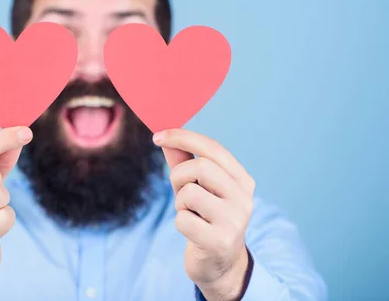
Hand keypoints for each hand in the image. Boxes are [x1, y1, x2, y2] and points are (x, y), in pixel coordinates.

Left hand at [153, 129, 254, 300]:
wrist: (220, 265)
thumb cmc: (206, 218)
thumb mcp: (196, 186)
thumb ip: (182, 161)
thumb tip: (165, 137)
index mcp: (242, 180)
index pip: (213, 148)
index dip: (183, 138)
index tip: (158, 136)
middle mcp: (244, 198)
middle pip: (201, 166)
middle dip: (179, 175)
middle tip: (178, 190)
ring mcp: (234, 221)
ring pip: (190, 193)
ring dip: (179, 202)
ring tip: (189, 213)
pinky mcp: (219, 242)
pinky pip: (183, 220)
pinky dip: (180, 223)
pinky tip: (192, 231)